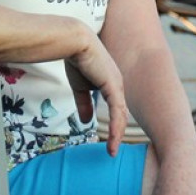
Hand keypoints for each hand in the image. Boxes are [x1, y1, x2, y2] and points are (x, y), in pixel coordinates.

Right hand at [64, 33, 125, 155]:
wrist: (75, 42)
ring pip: (121, 116)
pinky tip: (112, 141)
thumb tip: (86, 121)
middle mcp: (118, 85)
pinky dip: (116, 129)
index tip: (109, 140)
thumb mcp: (80, 87)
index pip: (116, 108)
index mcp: (111, 84)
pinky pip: (117, 112)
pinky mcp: (114, 87)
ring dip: (117, 135)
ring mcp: (118, 86)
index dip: (114, 124)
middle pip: (121, 114)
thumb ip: (84, 103)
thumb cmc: (77, 60)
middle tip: (112, 150)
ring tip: (111, 152)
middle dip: (118, 133)